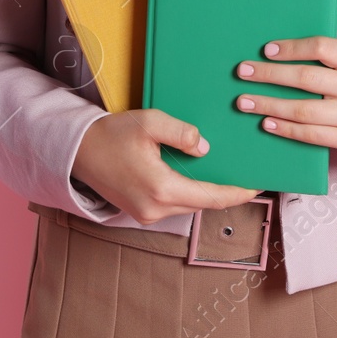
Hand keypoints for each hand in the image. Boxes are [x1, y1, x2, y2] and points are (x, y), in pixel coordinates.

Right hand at [70, 109, 261, 225]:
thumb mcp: (150, 123)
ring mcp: (146, 214)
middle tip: (247, 176)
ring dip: (206, 192)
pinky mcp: (141, 212)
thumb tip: (206, 148)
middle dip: (225, 191)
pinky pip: (175, 205)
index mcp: (161, 188)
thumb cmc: (111, 134)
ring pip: (189, 206)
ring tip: (227, 175)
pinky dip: (189, 193)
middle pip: (202, 203)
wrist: (78, 151)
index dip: (238, 193)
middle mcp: (155, 209)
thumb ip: (183, 133)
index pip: (211, 197)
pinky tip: (198, 177)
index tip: (258, 187)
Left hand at [235, 37, 336, 154]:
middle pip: (306, 79)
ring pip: (304, 110)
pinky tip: (266, 122)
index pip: (322, 48)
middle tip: (243, 72)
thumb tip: (274, 53)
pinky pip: (310, 134)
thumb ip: (325, 58)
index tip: (266, 50)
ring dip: (269, 104)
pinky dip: (285, 128)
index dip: (292, 48)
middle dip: (270, 75)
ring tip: (245, 101)